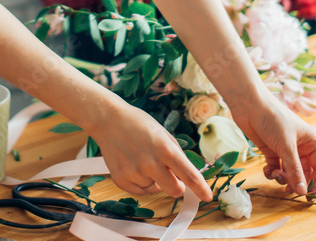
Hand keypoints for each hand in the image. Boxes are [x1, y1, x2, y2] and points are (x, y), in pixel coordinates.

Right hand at [86, 101, 212, 200]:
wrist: (108, 120)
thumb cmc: (139, 124)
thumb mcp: (164, 134)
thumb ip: (177, 156)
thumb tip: (188, 177)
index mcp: (165, 149)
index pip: (189, 175)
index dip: (201, 188)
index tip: (207, 196)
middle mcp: (151, 163)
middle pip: (175, 190)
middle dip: (177, 186)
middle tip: (170, 175)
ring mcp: (135, 173)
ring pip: (156, 189)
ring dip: (154, 180)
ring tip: (142, 159)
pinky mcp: (121, 180)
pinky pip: (140, 191)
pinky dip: (140, 182)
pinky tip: (133, 165)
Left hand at [232, 97, 315, 195]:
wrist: (250, 105)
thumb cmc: (274, 120)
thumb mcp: (287, 146)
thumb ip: (295, 171)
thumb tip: (302, 192)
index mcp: (312, 141)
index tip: (308, 196)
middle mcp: (301, 146)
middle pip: (304, 172)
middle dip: (296, 181)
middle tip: (288, 189)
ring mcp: (285, 149)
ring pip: (289, 172)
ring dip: (282, 177)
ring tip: (274, 175)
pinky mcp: (271, 150)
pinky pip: (276, 168)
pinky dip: (272, 172)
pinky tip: (267, 170)